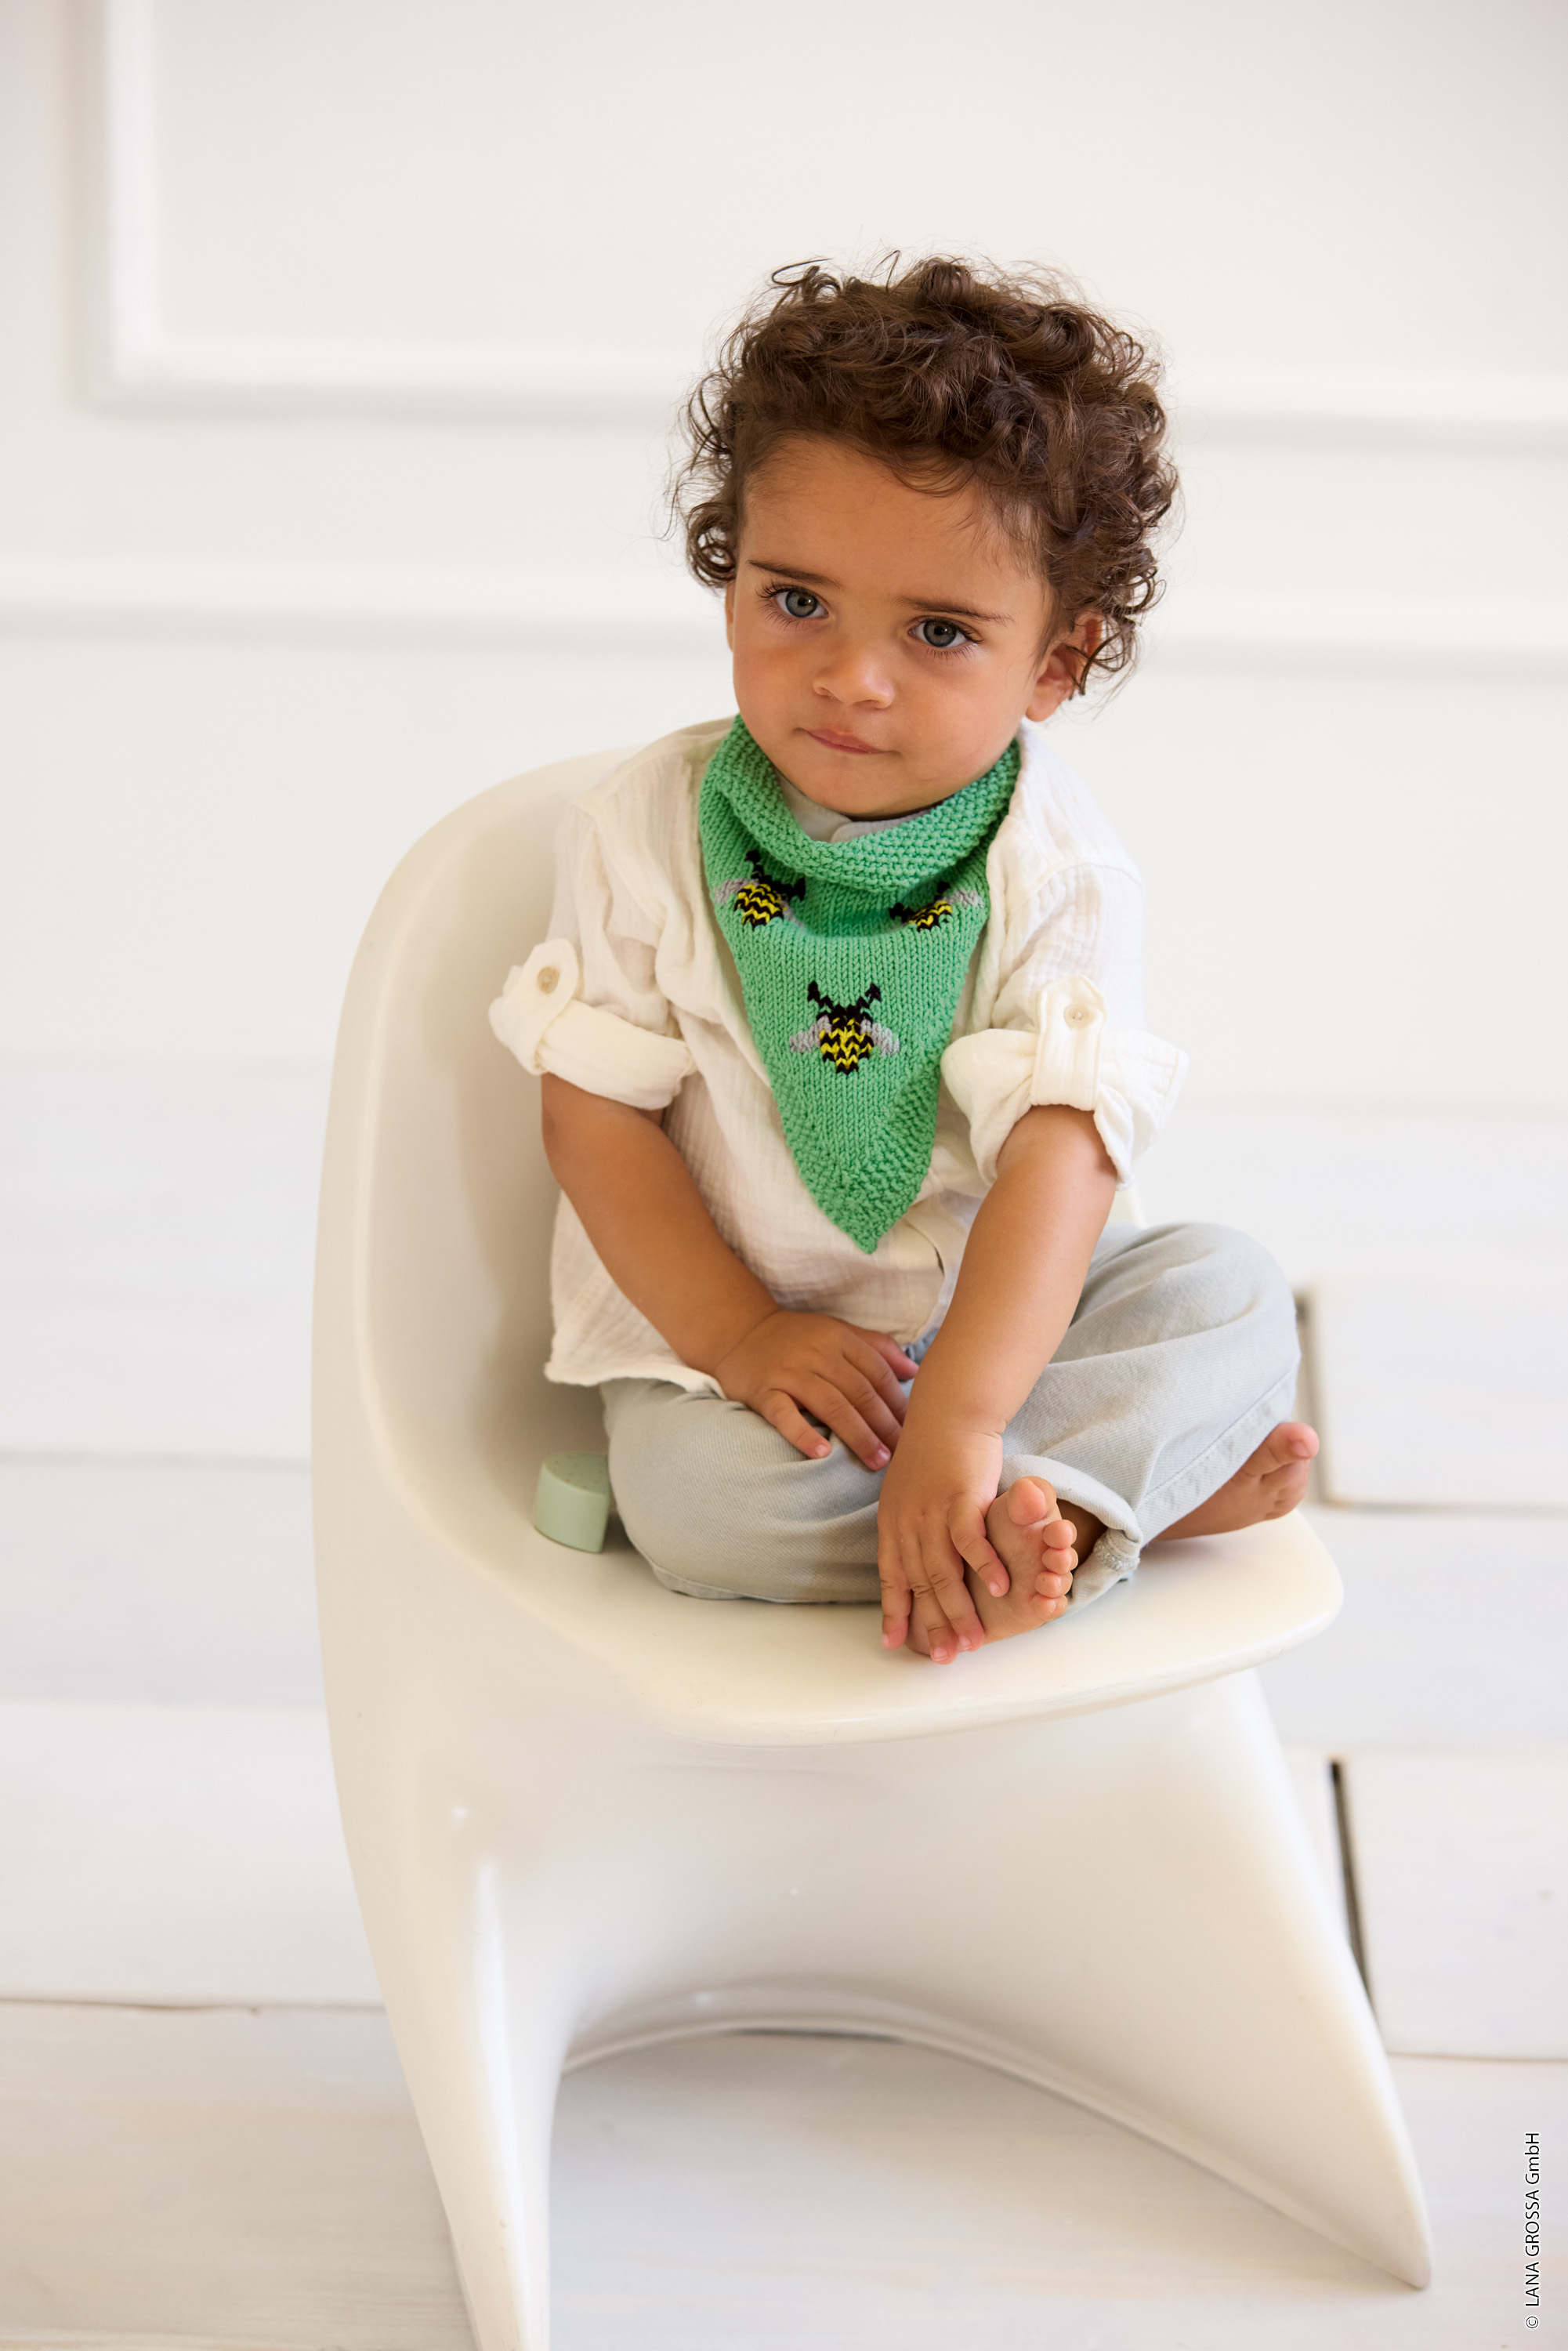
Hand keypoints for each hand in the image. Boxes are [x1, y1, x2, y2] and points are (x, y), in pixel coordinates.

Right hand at [713, 1311, 918, 1472]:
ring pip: (831, 1405)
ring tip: (876, 1460)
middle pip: (859, 1392)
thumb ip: (876, 1346)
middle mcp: (817, 1353)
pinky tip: (822, 1453)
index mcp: (839, 1339)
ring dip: (858, 1435)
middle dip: (885, 1425)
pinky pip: (785, 1415)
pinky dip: (803, 1434)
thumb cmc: (796, 1338)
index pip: (878, 1373)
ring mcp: (789, 1372)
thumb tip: (914, 1370)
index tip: (915, 1429)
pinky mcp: (764, 1391)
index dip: (898, 1403)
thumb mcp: (837, 1331)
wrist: (740, 1332)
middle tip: (902, 1453)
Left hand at [875, 1419, 1006, 1662]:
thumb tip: (910, 1555)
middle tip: (944, 1658)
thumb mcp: (907, 1492)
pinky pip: (972, 1539)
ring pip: (944, 1570)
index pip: (890, 1576)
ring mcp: (933, 1510)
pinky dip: (985, 1565)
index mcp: (893, 1522)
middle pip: (919, 1583)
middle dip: (932, 1625)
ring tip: (972, 1640)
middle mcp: (908, 1521)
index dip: (893, 1612)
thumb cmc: (933, 1451)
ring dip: (959, 1608)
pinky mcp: (962, 1496)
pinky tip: (999, 1589)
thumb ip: (909, 1526)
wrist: (949, 1411)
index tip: (894, 1644)